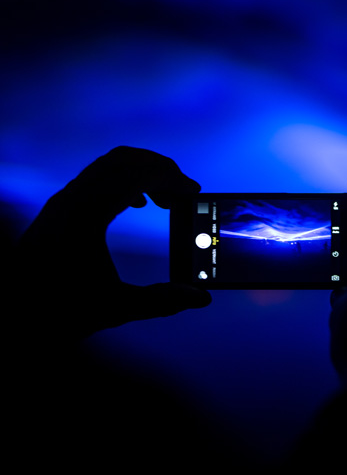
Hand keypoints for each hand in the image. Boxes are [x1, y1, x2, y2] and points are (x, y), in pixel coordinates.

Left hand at [13, 146, 210, 341]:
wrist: (12, 314)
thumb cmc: (55, 311)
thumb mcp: (114, 309)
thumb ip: (161, 301)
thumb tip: (199, 298)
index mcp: (85, 216)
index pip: (135, 175)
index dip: (170, 177)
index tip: (193, 191)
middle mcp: (72, 201)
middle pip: (123, 160)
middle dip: (159, 169)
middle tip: (183, 192)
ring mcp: (63, 202)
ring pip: (109, 166)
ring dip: (141, 173)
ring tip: (165, 199)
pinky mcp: (61, 209)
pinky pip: (97, 179)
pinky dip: (124, 181)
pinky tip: (136, 205)